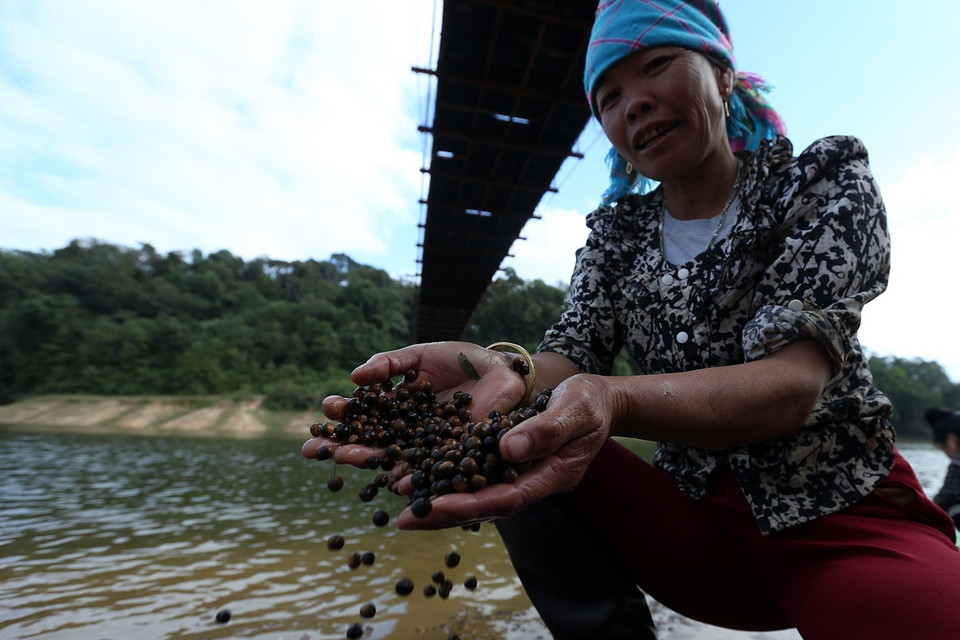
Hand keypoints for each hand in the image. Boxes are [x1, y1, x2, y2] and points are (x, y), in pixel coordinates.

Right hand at [301, 341, 526, 466]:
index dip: (341, 417)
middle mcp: (406, 431)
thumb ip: (389, 364)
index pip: (362, 415)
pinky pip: (428, 468)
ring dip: (367, 459)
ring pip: (391, 457)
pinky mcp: (451, 455)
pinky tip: (393, 480)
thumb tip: (354, 376)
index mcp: (396, 407)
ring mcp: (426, 445)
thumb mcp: (419, 355)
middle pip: (369, 441)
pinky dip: (411, 475)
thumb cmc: (460, 361)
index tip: (324, 412)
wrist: (502, 370)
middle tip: (312, 447)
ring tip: (344, 458)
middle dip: (340, 444)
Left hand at [394, 373, 614, 528]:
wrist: (598, 399)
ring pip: (478, 492)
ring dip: (442, 499)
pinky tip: (423, 474)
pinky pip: (478, 473)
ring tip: (404, 500)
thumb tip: (507, 449)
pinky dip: (451, 476)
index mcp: (552, 475)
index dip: (469, 506)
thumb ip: (546, 430)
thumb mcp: (574, 409)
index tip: (434, 507)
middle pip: (485, 505)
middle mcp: (532, 480)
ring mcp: (522, 473)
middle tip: (405, 519)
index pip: (506, 498)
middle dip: (445, 513)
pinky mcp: (510, 459)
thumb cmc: (590, 402)